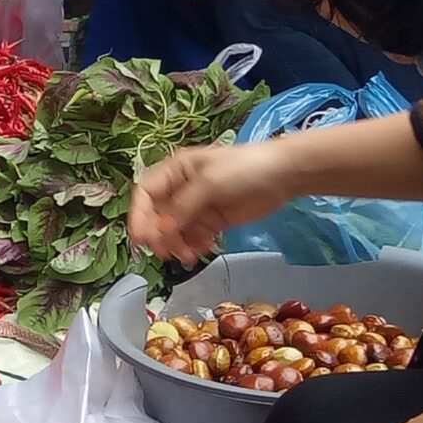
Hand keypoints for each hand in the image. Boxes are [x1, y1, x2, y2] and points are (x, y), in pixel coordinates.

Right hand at [129, 141, 298, 260]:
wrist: (283, 175)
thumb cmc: (244, 168)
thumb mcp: (210, 183)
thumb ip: (183, 207)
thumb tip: (159, 230)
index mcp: (175, 170)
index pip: (145, 193)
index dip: (139, 215)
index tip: (141, 238)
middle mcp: (180, 188)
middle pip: (156, 215)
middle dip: (159, 235)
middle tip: (166, 252)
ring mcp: (196, 206)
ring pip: (173, 230)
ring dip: (176, 244)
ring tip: (189, 254)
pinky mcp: (211, 221)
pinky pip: (192, 236)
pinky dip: (193, 245)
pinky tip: (204, 248)